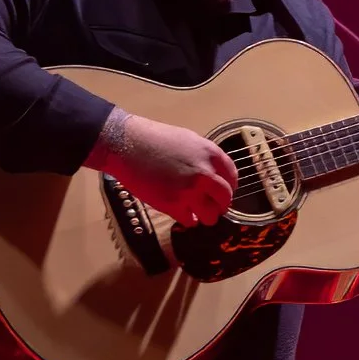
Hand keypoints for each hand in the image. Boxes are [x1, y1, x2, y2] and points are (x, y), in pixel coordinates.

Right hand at [89, 110, 237, 226]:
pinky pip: (189, 220)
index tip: (222, 192)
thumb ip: (203, 157)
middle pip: (225, 199)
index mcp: (210, 154)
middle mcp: (204, 173)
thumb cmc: (153, 138)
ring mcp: (189, 191)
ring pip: (210, 215)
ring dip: (205, 217)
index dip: (228, 187)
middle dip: (220, 205)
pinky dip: (187, 220)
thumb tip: (212, 174)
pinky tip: (182, 214)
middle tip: (212, 207)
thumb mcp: (187, 140)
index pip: (232, 177)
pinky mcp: (173, 204)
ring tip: (197, 213)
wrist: (126, 144)